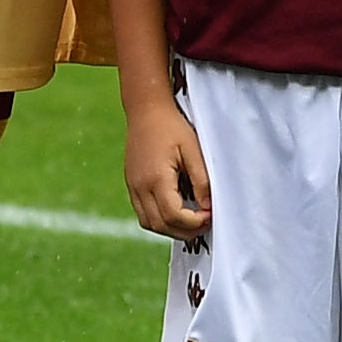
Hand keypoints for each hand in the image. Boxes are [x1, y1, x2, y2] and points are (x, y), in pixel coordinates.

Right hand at [123, 95, 210, 237]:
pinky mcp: (131, 185)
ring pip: (149, 224)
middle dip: (185, 231)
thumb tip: (207, 207)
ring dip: (171, 229)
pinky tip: (176, 211)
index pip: (173, 215)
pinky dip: (160, 220)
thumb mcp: (193, 150)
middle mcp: (140, 187)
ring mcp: (133, 187)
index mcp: (157, 178)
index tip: (210, 215)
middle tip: (204, 224)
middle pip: (160, 225)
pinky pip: (143, 213)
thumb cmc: (172, 127)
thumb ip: (201, 181)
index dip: (194, 222)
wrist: (146, 110)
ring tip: (191, 221)